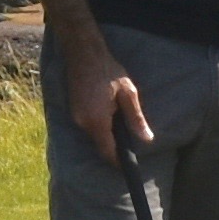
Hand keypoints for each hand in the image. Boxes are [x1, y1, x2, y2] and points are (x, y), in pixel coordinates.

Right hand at [50, 27, 147, 160]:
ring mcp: (75, 116)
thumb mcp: (128, 94)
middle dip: (113, 145)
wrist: (83, 53)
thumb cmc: (108, 71)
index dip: (117, 161)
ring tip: (119, 119)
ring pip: (93, 134)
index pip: (107, 151)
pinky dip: (98, 124)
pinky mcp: (72, 109)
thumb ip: (136, 118)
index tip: (127, 166)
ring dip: (106, 132)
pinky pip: (87, 124)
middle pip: (100, 144)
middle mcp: (83, 123)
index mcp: (97, 122)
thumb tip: (146, 139)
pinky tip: (108, 111)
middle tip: (129, 138)